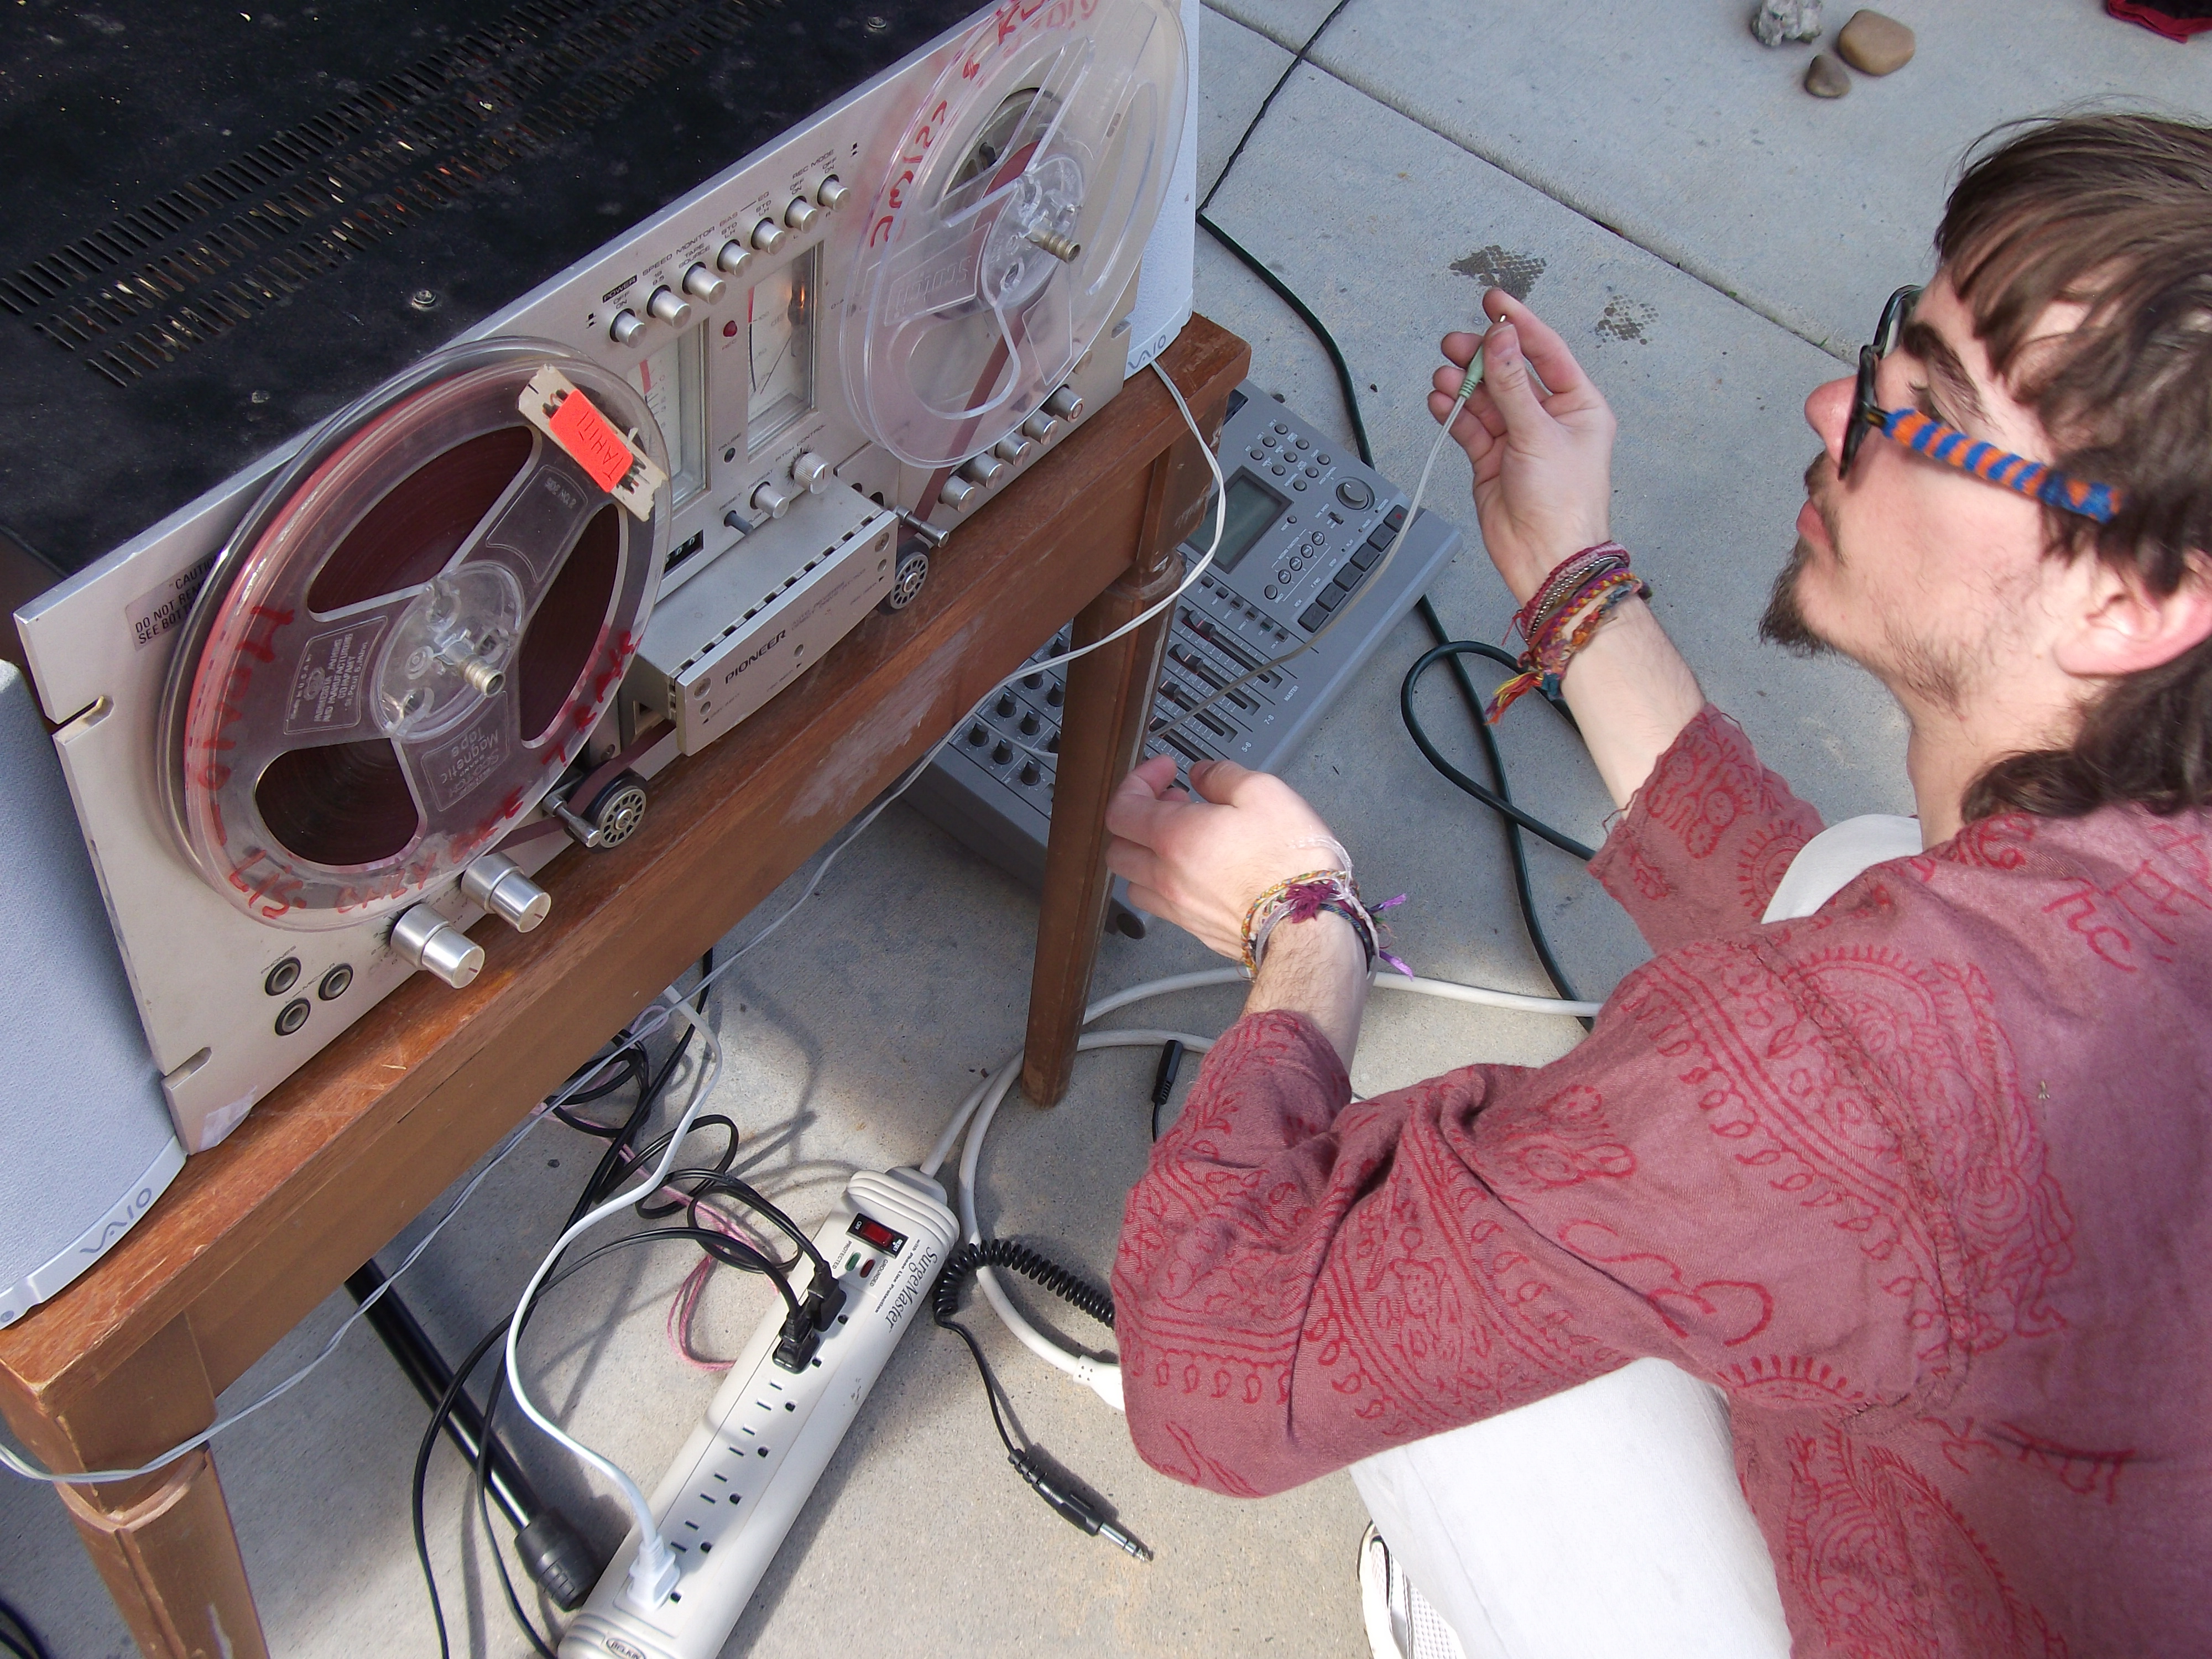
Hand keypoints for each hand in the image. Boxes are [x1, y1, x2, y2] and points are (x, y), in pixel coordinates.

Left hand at [1105, 756, 1345, 960]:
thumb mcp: (1264, 792)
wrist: (1309, 925)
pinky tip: (1199, 869)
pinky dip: (1167, 882)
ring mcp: (1178, 908)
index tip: (1164, 771)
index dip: (1137, 781)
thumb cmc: (1290, 863)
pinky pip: (1162, 904)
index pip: (1122, 807)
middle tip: (1171, 802)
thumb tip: (1202, 774)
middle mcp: (1166, 876)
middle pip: (1117, 847)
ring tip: (1183, 837)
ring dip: (1147, 854)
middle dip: (1136, 818)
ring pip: (1134, 881)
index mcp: (1174, 837)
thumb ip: (1222, 775)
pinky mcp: (1196, 929)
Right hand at [1430, 290, 1617, 603]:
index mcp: (1578, 406)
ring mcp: (1519, 439)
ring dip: (1464, 385)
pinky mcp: (1492, 460)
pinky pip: (1470, 426)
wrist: (1546, 557)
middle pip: (1509, 372)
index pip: (1545, 351)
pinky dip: (1454, 412)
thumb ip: (1511, 384)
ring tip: (1445, 375)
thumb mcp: (1538, 433)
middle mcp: (1549, 419)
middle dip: (1482, 356)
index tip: (1494, 302)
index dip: (1519, 325)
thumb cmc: (1563, 504)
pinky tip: (1441, 400)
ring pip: (1485, 399)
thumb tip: (1499, 339)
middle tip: (1456, 343)